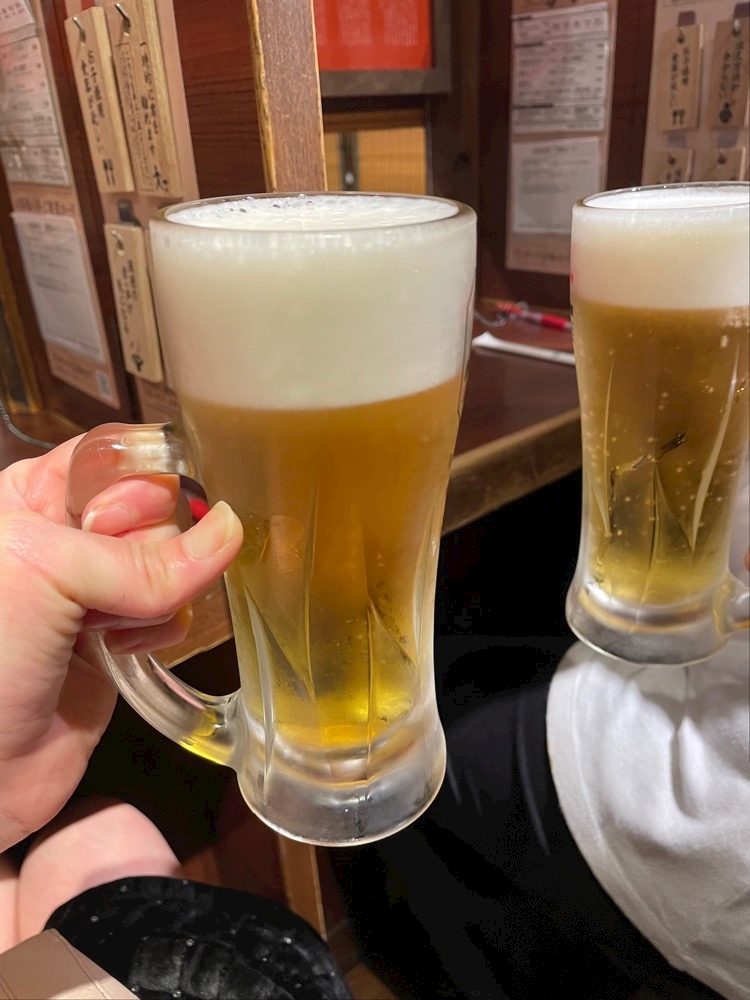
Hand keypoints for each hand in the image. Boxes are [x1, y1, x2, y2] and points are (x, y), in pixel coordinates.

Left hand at [0, 436, 241, 851]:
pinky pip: (176, 612)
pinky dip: (164, 627)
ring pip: (176, 563)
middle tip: (101, 586)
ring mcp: (97, 592)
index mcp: (30, 498)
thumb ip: (139, 557)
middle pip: (156, 510)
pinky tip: (122, 647)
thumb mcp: (41, 574)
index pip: (116, 458)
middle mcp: (67, 538)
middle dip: (147, 547)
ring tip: (102, 625)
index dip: (138, 483)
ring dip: (156, 593)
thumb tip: (231, 533)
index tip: (127, 519)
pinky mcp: (123, 640)